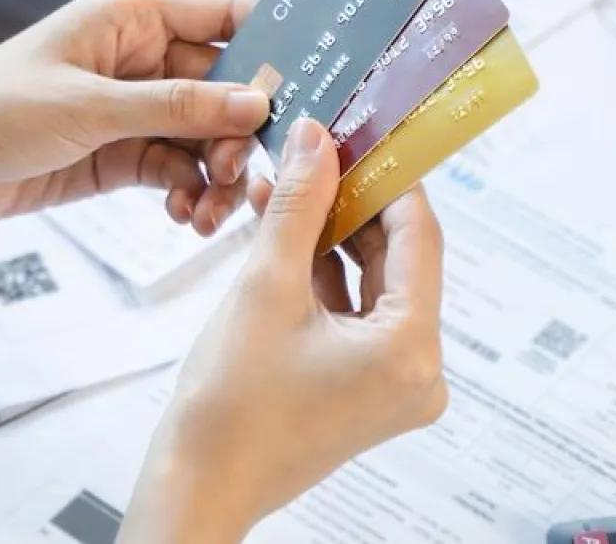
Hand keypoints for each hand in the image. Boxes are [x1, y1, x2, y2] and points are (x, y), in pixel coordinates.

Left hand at [0, 0, 270, 232]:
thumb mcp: (90, 107)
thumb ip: (176, 106)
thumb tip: (256, 104)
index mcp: (131, 18)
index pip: (225, 16)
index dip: (271, 46)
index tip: (308, 88)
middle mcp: (138, 58)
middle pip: (224, 86)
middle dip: (242, 131)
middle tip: (240, 174)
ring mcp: (129, 109)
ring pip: (203, 136)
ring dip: (216, 173)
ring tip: (209, 209)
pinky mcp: (115, 154)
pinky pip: (173, 169)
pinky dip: (187, 193)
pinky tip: (184, 216)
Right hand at [119, 118, 447, 542]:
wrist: (197, 484)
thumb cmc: (230, 407)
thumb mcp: (265, 285)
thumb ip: (299, 205)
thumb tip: (319, 142)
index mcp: (411, 349)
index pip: (417, 235)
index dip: (387, 175)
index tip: (360, 131)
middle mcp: (419, 372)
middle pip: (396, 259)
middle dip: (349, 203)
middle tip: (314, 153)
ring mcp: (393, 386)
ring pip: (371, 284)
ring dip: (328, 237)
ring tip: (283, 188)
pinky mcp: (364, 391)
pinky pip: (354, 315)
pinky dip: (321, 277)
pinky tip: (281, 235)